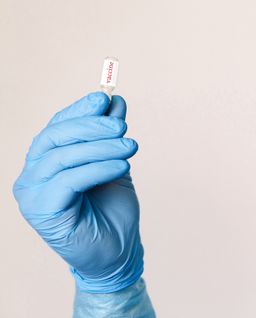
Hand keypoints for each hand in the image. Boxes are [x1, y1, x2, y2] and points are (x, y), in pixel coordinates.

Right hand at [13, 92, 143, 292]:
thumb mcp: (114, 163)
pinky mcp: (43, 211)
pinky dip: (99, 168)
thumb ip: (110, 135)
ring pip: (63, 157)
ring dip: (101, 147)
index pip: (57, 127)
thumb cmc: (112, 209)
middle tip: (122, 126)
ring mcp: (33, 194)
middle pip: (54, 137)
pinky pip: (70, 180)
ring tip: (130, 146)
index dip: (79, 110)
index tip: (104, 98)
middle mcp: (33, 175)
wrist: (118, 250)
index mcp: (46, 161)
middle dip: (91, 126)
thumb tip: (114, 101)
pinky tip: (123, 167)